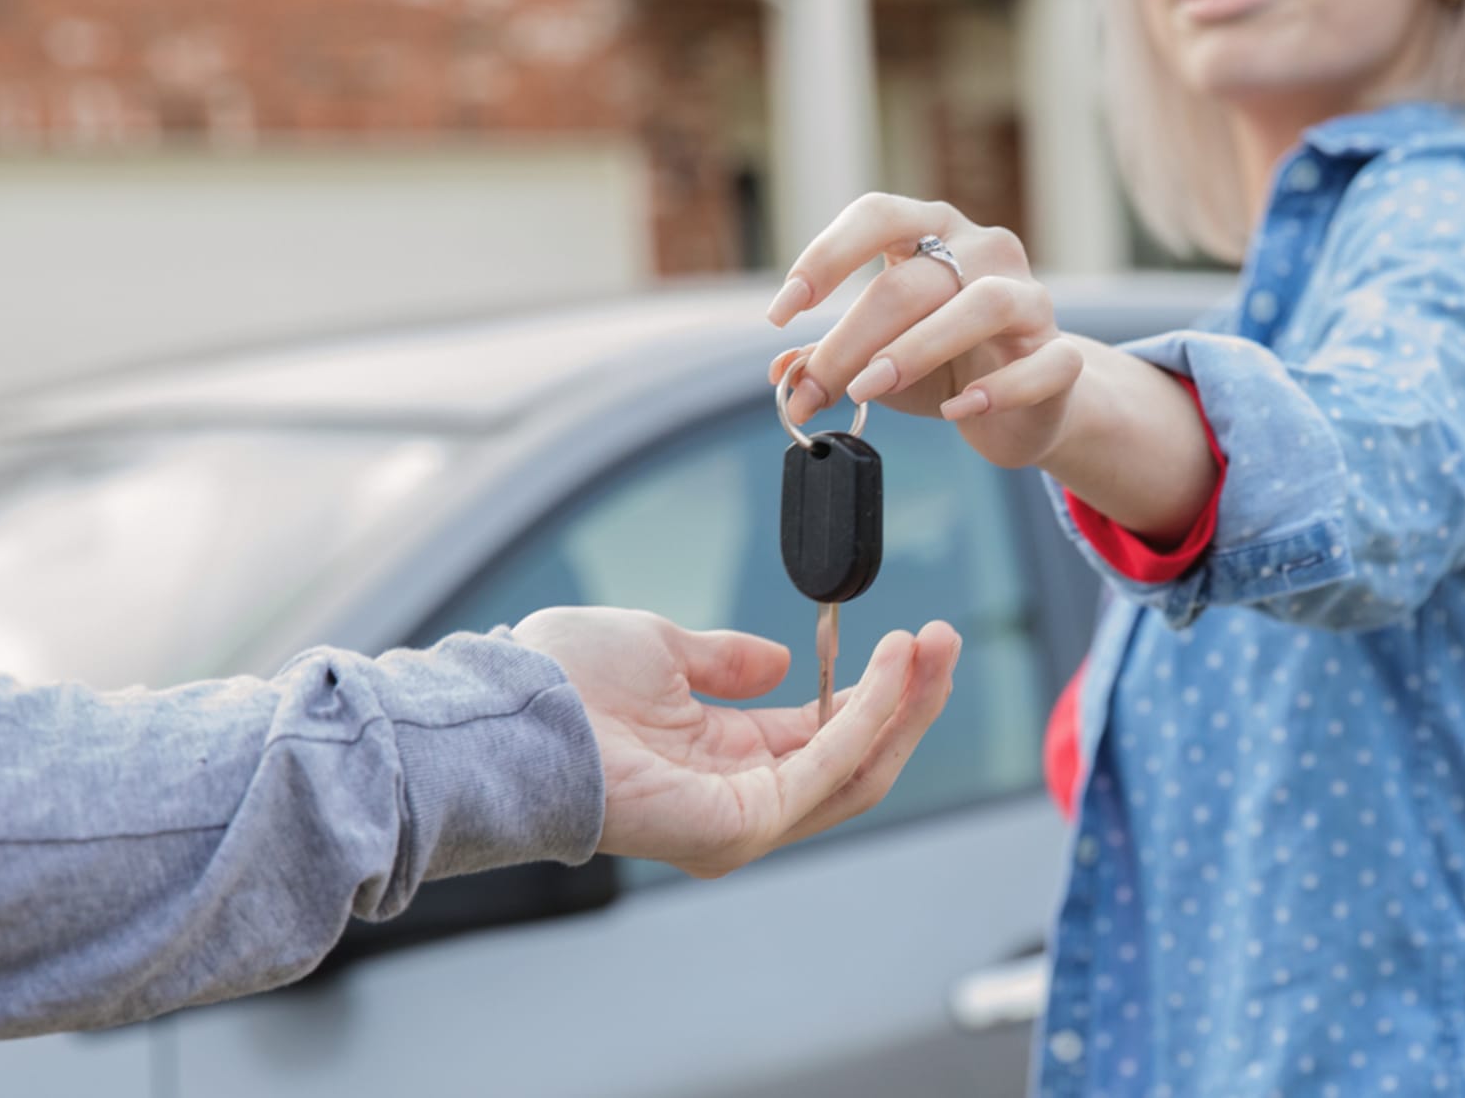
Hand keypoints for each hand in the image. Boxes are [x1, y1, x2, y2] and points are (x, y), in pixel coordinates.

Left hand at [510, 607, 959, 878]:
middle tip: (949, 638)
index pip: (825, 737)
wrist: (515, 708)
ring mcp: (742, 822)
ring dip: (904, 705)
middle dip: (910, 699)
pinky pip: (826, 769)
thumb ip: (725, 661)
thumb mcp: (662, 648)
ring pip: (857, 770)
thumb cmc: (562, 680)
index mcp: (722, 761)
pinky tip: (894, 669)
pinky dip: (869, 717)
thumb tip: (781, 661)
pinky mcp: (740, 826)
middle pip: (857, 760)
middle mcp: (740, 800)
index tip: (915, 639)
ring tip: (936, 645)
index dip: (877, 691)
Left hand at [765, 193, 1080, 468]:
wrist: (1023, 407)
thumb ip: (831, 360)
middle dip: (853, 337)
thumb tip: (782, 375)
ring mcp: (1031, 298)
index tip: (782, 312)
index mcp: (934, 233)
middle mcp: (986, 250)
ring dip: (917, 349)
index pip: (878, 215)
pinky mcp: (1062, 355)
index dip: (826, 256)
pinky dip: (998, 388)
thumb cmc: (944, 367)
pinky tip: (955, 410)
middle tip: (818, 387)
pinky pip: (1040, 364)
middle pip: (914, 280)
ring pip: (983, 304)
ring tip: (870, 391)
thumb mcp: (878, 360)